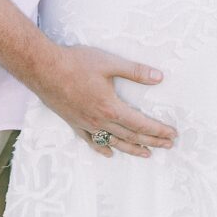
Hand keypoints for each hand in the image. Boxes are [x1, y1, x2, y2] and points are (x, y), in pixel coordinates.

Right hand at [34, 44, 177, 159]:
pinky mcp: (74, 123)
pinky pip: (91, 142)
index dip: (158, 130)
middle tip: (168, 145)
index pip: (141, 124)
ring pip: (113, 142)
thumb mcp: (109, 63)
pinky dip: (103, 149)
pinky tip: (110, 153)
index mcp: (111, 108)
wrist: (43, 69)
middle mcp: (99, 121)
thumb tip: (159, 77)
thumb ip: (135, 71)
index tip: (172, 134)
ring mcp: (86, 124)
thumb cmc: (76, 63)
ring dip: (132, 149)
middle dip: (152, 141)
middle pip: (131, 136)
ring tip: (147, 154)